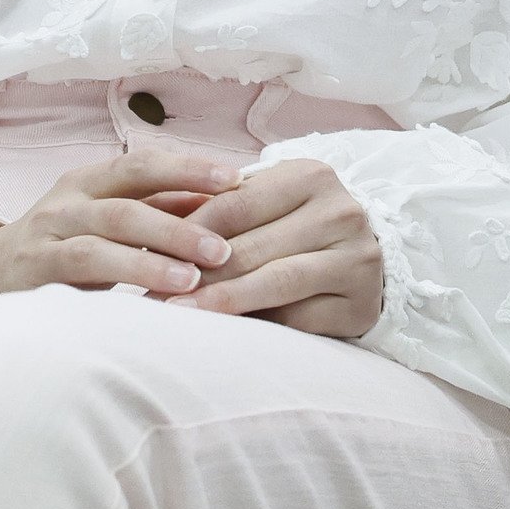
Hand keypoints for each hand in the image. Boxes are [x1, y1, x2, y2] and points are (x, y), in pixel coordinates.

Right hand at [0, 149, 241, 325]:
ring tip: (199, 272)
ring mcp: (50, 231)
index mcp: (89, 181)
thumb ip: (156, 212)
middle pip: (130, 192)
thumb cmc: (62, 252)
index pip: (144, 164)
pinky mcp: (36, 267)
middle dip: (182, 215)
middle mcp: (69, 199)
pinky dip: (125, 275)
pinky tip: (158, 293)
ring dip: (157, 248)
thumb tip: (224, 202)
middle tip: (227, 241)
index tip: (239, 178)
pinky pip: (84, 265)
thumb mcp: (106, 225)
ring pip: (109, 229)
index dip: (190, 168)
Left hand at [167, 158, 383, 337]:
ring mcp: (357, 260)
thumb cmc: (292, 225)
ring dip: (222, 301)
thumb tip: (153, 232)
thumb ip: (219, 210)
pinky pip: (300, 320)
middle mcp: (341, 212)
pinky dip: (259, 325)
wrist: (356, 256)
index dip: (189, 231)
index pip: (235, 204)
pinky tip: (226, 333)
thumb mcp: (263, 203)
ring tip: (180, 312)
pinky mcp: (360, 304)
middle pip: (253, 246)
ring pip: (276, 282)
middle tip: (154, 293)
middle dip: (198, 272)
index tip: (148, 252)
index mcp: (311, 175)